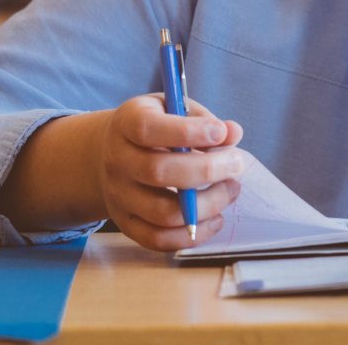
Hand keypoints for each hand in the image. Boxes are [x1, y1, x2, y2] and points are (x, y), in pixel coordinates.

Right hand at [95, 94, 245, 250]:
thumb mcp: (173, 108)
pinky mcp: (126, 224)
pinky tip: (216, 218)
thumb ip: (202, 120)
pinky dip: (194, 234)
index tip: (220, 132)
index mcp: (126, 122)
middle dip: (206, 170)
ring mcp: (119, 196)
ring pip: (163, 212)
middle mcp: (117, 160)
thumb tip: (232, 133)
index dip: (187, 132)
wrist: (111, 153)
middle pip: (158, 172)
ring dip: (207, 204)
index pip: (147, 129)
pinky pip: (159, 239)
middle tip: (236, 163)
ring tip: (230, 189)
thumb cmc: (155, 127)